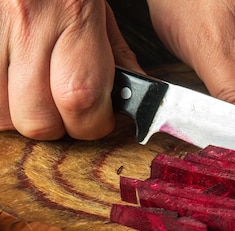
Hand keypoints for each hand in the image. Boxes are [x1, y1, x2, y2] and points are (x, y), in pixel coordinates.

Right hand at [0, 0, 141, 139]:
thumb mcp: (102, 10)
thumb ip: (118, 58)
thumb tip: (133, 101)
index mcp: (74, 17)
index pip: (80, 100)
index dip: (92, 125)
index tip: (98, 120)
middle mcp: (29, 23)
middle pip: (35, 118)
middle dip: (55, 127)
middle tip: (65, 113)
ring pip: (0, 111)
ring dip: (20, 115)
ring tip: (36, 96)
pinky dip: (0, 97)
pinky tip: (15, 84)